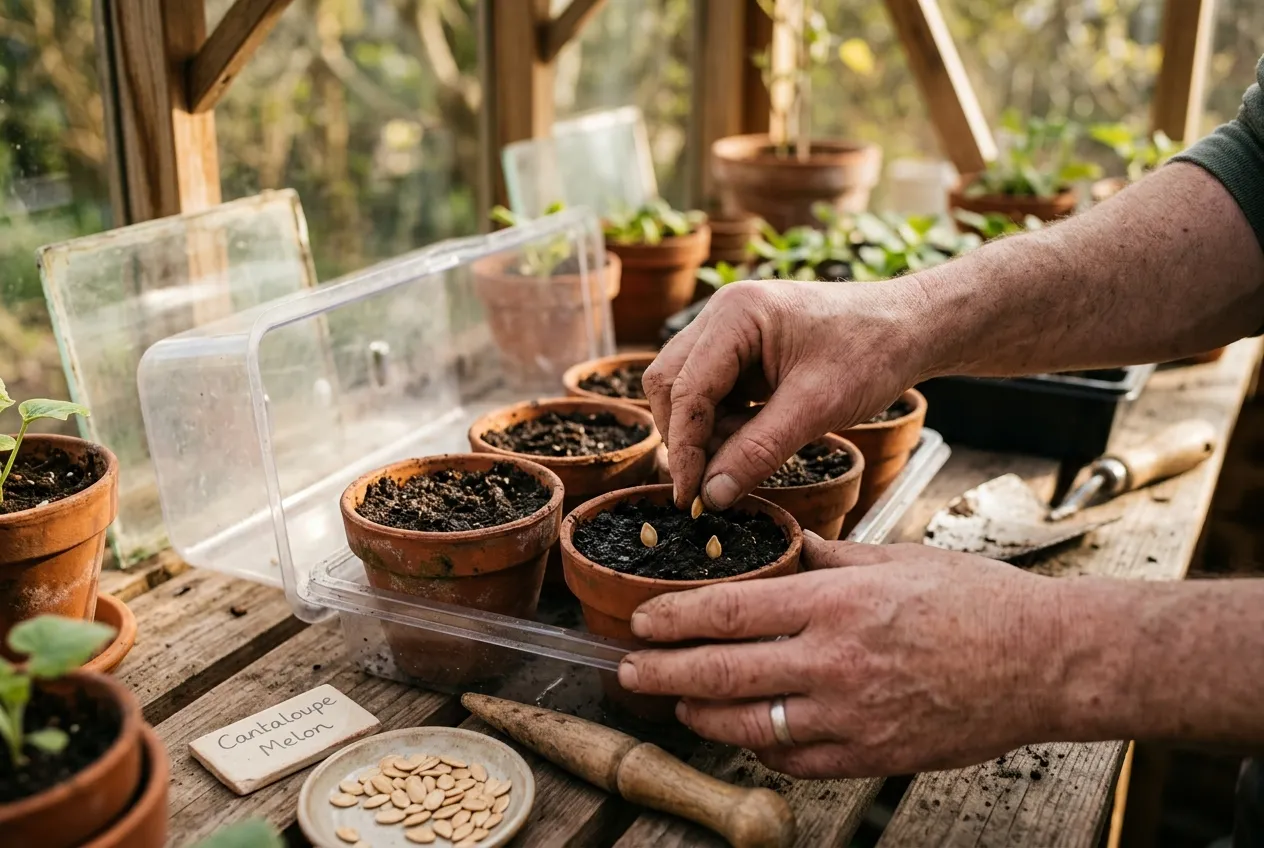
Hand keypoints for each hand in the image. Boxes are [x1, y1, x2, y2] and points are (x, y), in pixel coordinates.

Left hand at [615, 534, 1084, 777]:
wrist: (1045, 664)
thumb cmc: (979, 603)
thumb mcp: (898, 559)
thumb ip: (833, 557)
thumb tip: (789, 549)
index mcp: (837, 602)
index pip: (731, 611)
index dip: (675, 619)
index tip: (643, 621)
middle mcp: (834, 661)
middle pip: (722, 672)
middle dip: (663, 672)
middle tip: (629, 670)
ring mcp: (851, 716)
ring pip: (749, 724)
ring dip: (701, 713)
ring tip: (676, 702)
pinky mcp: (871, 755)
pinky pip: (794, 761)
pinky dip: (760, 749)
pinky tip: (744, 735)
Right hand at [642, 279, 930, 510]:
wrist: (911, 328)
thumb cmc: (872, 353)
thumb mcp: (816, 409)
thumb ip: (758, 452)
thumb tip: (712, 496)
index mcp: (736, 314)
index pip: (685, 389)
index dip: (683, 447)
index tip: (689, 495)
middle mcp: (722, 314)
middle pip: (670, 384)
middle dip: (685, 437)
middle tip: (708, 486)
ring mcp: (729, 329)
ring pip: (686, 389)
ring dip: (705, 432)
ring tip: (741, 462)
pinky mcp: (742, 348)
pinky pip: (713, 391)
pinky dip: (723, 423)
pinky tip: (751, 442)